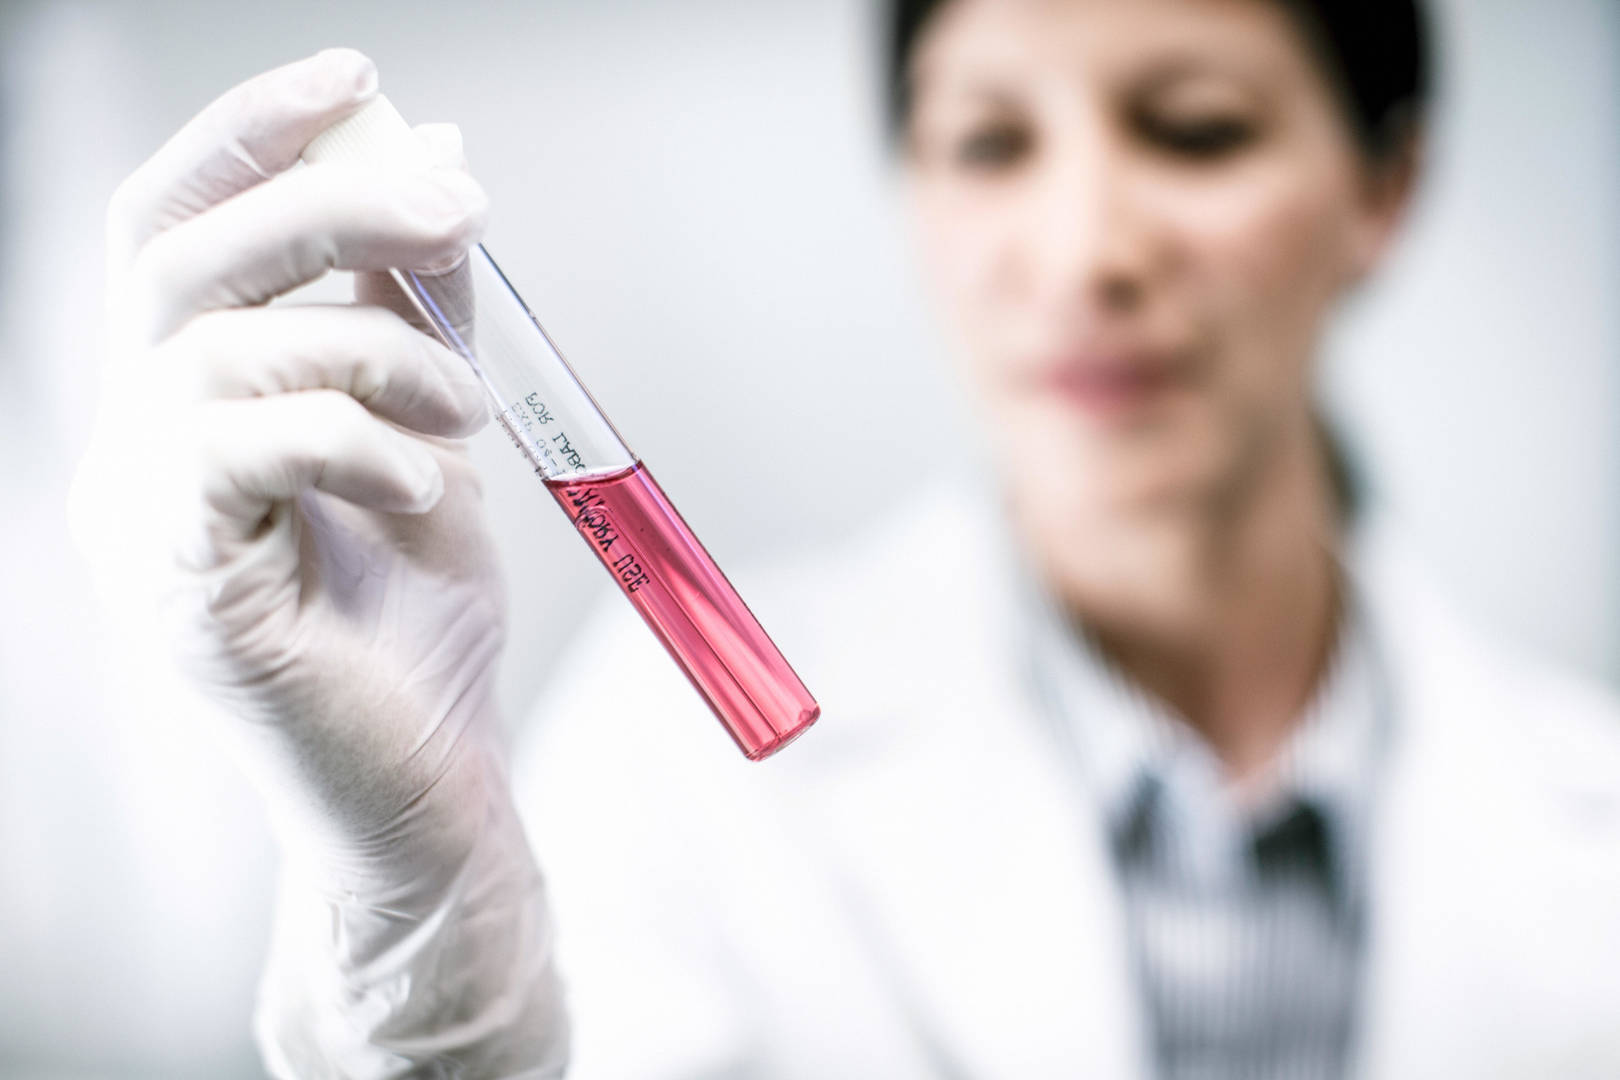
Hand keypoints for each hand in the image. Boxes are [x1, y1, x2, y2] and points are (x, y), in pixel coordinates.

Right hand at [69, 49, 566, 1074]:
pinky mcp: (184, 590)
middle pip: (188, 263)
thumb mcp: (433, 432)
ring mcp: (148, 520)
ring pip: (225, 348)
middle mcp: (140, 446)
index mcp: (191, 400)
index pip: (177, 231)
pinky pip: (248, 452)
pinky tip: (424, 491)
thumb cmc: (417, 619)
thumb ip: (419, 310)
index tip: (354, 77)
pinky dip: (358, 442)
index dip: (248, 139)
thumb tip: (432, 158)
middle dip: (329, 207)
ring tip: (465, 418)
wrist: (425, 779)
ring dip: (378, 353)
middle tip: (455, 205)